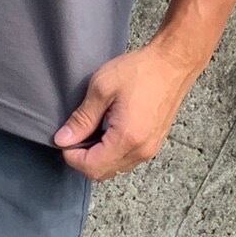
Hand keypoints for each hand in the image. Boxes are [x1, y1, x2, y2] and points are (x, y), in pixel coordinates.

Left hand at [52, 38, 206, 180]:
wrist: (172, 64)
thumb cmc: (140, 71)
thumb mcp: (102, 88)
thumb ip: (82, 118)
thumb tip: (63, 139)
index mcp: (127, 139)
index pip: (92, 167)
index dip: (72, 157)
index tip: (64, 139)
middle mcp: (141, 151)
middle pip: (103, 173)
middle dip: (83, 159)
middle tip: (75, 134)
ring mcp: (150, 150)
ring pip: (115, 168)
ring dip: (98, 157)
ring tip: (91, 130)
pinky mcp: (154, 143)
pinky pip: (127, 160)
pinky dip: (112, 153)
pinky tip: (107, 131)